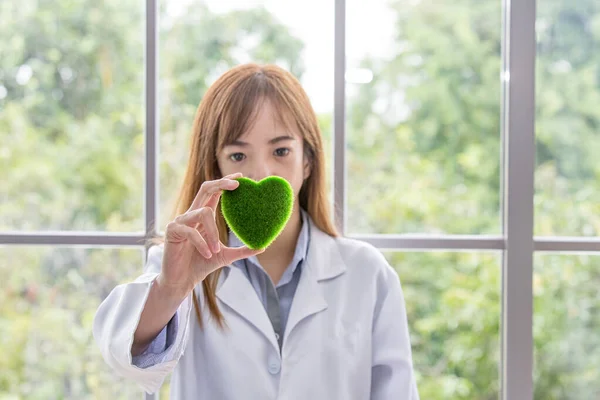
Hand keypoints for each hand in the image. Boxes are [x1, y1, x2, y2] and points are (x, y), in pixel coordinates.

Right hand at [158, 172, 263, 297]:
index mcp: (203, 216)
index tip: (240, 177)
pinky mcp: (172, 231)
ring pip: (203, 213)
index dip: (225, 182)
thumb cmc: (201, 264)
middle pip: (205, 189)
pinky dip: (202, 243)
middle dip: (221, 184)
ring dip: (213, 233)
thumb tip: (263, 246)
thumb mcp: (225, 256)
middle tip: (237, 184)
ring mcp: (180, 221)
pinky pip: (191, 231)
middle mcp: (191, 214)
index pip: (213, 192)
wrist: (182, 281)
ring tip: (216, 250)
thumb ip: (242, 250)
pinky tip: (207, 254)